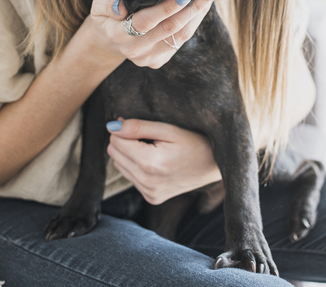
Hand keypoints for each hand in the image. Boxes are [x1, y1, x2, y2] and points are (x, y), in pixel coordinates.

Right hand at [88, 0, 218, 69]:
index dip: (167, 8)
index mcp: (119, 34)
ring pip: (180, 37)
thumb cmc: (106, 15)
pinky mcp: (158, 62)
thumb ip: (107, 3)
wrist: (107, 40)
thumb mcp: (98, 5)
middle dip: (192, 10)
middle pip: (169, 30)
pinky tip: (199, 9)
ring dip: (197, 17)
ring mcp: (147, 58)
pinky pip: (180, 42)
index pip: (146, 21)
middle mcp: (135, 50)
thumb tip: (121, 6)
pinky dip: (192, 24)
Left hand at [107, 119, 221, 203]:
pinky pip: (131, 178)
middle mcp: (148, 183)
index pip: (115, 142)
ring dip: (129, 154)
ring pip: (120, 166)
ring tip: (153, 148)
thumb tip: (112, 126)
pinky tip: (155, 161)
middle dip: (125, 141)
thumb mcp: (168, 129)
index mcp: (151, 164)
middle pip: (114, 154)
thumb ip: (138, 127)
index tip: (139, 125)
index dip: (123, 129)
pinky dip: (137, 166)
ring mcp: (150, 194)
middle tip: (148, 136)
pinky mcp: (152, 199)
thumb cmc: (194, 141)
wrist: (214, 164)